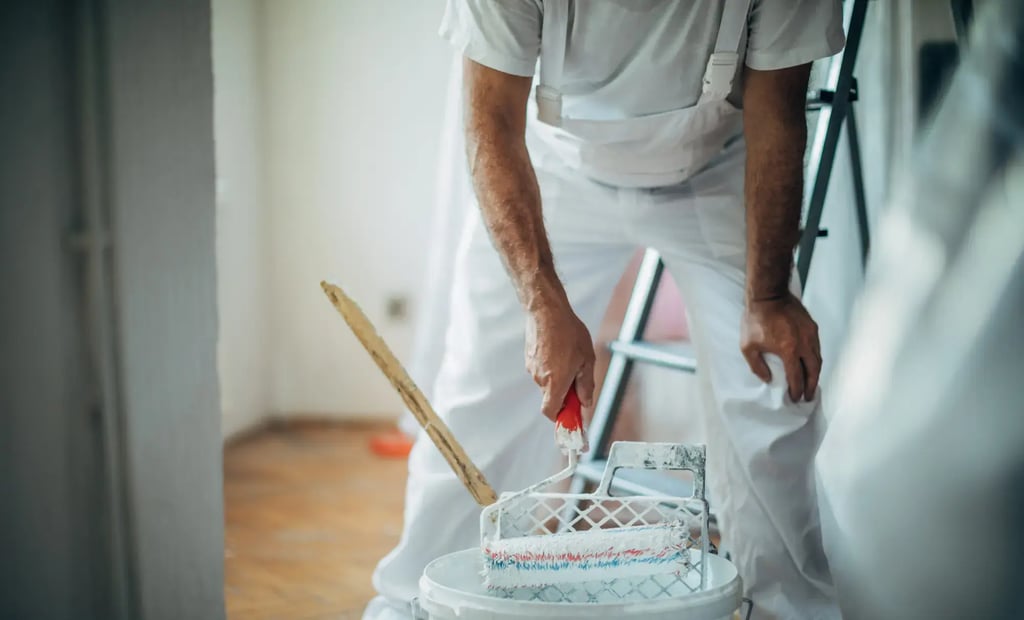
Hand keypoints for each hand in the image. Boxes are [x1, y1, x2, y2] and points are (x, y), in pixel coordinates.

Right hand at [525, 302, 595, 420]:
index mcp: (555, 383)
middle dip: (564, 393)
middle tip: (578, 379)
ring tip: (570, 357)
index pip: (551, 412)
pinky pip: (542, 369)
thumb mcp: (587, 360)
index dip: (561, 418)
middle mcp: (540, 379)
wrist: (547, 311)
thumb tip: (586, 402)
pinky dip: (551, 366)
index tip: (572, 416)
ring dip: (558, 377)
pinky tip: (560, 350)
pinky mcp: (529, 358)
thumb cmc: (568, 333)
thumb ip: (586, 385)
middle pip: (551, 397)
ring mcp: (532, 368)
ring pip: (547, 382)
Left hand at [740, 293, 821, 401]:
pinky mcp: (812, 326)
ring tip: (812, 383)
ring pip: (818, 359)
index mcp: (789, 351)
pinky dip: (816, 358)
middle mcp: (804, 344)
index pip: (796, 377)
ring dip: (815, 373)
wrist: (768, 295)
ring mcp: (810, 334)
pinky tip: (811, 363)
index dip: (797, 390)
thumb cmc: (755, 319)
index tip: (796, 398)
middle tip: (808, 396)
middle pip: (813, 371)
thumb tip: (768, 379)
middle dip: (811, 386)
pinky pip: (817, 347)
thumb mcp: (748, 346)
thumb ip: (757, 366)